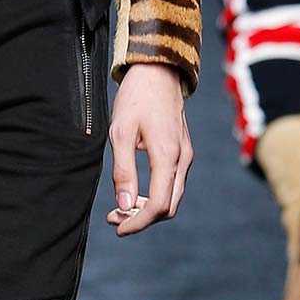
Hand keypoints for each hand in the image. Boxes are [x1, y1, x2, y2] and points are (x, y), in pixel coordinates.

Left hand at [106, 62, 192, 236]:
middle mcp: (182, 160)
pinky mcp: (183, 152)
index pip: (157, 205)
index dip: (137, 223)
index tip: (117, 228)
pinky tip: (134, 192)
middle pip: (168, 207)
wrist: (158, 71)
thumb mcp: (120, 133)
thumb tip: (124, 206)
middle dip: (141, 218)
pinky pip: (172, 184)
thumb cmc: (136, 98)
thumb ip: (123, 171)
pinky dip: (155, 194)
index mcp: (167, 156)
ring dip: (147, 208)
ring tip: (119, 207)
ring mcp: (185, 156)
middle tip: (113, 217)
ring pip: (171, 197)